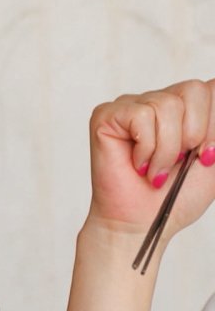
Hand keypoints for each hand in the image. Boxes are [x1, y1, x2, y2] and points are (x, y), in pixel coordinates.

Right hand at [88, 79, 214, 240]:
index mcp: (185, 109)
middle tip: (181, 161)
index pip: (213, 88)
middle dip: (196, 133)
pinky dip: (147, 148)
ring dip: (168, 148)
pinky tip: (138, 163)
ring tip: (156, 169)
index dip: (214, 123)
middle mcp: (158, 101)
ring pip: (167, 105)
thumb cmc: (175, 196)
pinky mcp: (106, 115)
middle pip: (194, 89)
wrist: (143, 222)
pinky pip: (142, 116)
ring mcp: (130, 105)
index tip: (207, 157)